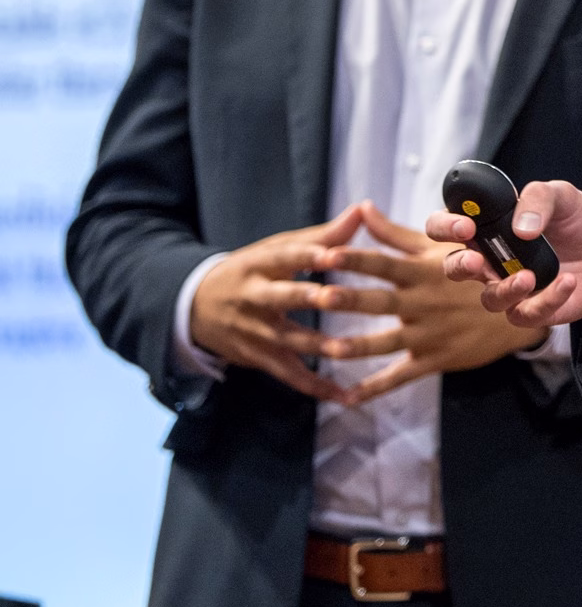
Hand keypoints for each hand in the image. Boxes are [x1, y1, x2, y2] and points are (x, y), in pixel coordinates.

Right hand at [188, 202, 371, 400]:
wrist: (195, 306)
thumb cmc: (252, 270)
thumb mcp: (276, 248)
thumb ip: (322, 236)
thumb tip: (361, 210)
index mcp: (261, 263)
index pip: (286, 256)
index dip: (309, 254)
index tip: (334, 253)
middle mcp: (255, 296)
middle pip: (283, 297)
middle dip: (309, 297)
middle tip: (337, 297)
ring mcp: (255, 330)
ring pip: (288, 339)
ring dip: (318, 346)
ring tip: (349, 351)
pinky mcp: (258, 357)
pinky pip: (289, 374)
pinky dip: (315, 387)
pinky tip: (345, 396)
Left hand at [315, 205, 543, 405]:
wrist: (517, 312)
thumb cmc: (471, 272)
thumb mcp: (438, 249)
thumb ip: (395, 234)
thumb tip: (362, 209)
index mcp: (423, 272)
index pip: (385, 263)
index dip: (357, 258)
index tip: (327, 253)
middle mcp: (424, 302)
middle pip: (381, 301)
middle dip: (351, 299)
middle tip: (321, 297)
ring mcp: (429, 333)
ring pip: (389, 342)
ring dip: (360, 346)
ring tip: (330, 349)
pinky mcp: (434, 359)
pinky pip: (402, 376)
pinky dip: (376, 388)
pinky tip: (349, 397)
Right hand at [429, 178, 581, 327]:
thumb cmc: (578, 219)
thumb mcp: (562, 195)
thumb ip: (538, 198)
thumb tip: (521, 227)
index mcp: (489, 227)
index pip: (445, 226)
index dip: (445, 226)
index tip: (465, 225)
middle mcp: (492, 259)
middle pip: (453, 268)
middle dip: (459, 266)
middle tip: (476, 261)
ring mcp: (510, 286)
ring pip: (489, 298)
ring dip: (506, 289)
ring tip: (529, 276)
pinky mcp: (534, 308)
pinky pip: (528, 313)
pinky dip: (548, 299)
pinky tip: (568, 281)